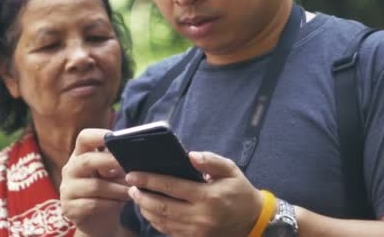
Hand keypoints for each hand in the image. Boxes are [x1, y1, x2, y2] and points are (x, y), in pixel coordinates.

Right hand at [60, 129, 130, 236]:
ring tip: (132, 190)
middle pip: (87, 161)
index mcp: (80, 155)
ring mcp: (67, 189)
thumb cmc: (109, 191)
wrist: (99, 221)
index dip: (99, 135)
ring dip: (117, 188)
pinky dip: (110, 204)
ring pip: (94, 186)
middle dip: (110, 162)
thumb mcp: (113, 174)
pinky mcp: (69, 208)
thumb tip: (133, 154)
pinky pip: (93, 204)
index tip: (115, 138)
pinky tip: (120, 203)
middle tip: (129, 167)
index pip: (84, 138)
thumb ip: (117, 163)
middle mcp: (70, 169)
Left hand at [126, 151, 263, 236]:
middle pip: (161, 207)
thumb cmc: (240, 191)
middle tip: (130, 186)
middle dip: (141, 196)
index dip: (149, 180)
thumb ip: (210, 160)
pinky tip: (149, 210)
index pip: (172, 187)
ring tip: (136, 197)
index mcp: (208, 197)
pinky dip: (155, 221)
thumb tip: (189, 155)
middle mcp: (200, 217)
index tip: (133, 174)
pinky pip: (169, 231)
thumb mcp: (231, 170)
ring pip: (162, 222)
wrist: (254, 221)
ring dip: (145, 209)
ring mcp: (196, 232)